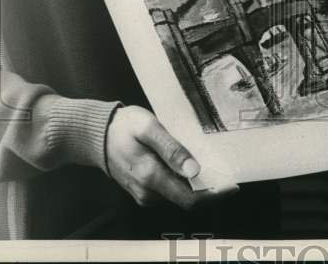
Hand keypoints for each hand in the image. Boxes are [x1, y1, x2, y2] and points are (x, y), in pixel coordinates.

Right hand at [105, 105, 220, 209]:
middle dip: (209, 189)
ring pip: (179, 195)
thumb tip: (193, 169)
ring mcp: (145, 194)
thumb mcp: (149, 128)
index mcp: (151, 177)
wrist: (95, 135)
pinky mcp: (143, 191)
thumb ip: (171, 149)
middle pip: (188, 199)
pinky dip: (183, 182)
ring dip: (196, 185)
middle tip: (226, 172)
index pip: (190, 198)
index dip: (214, 195)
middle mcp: (148, 192)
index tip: (232, 185)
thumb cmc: (123, 127)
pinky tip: (189, 166)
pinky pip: (169, 191)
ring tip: (210, 165)